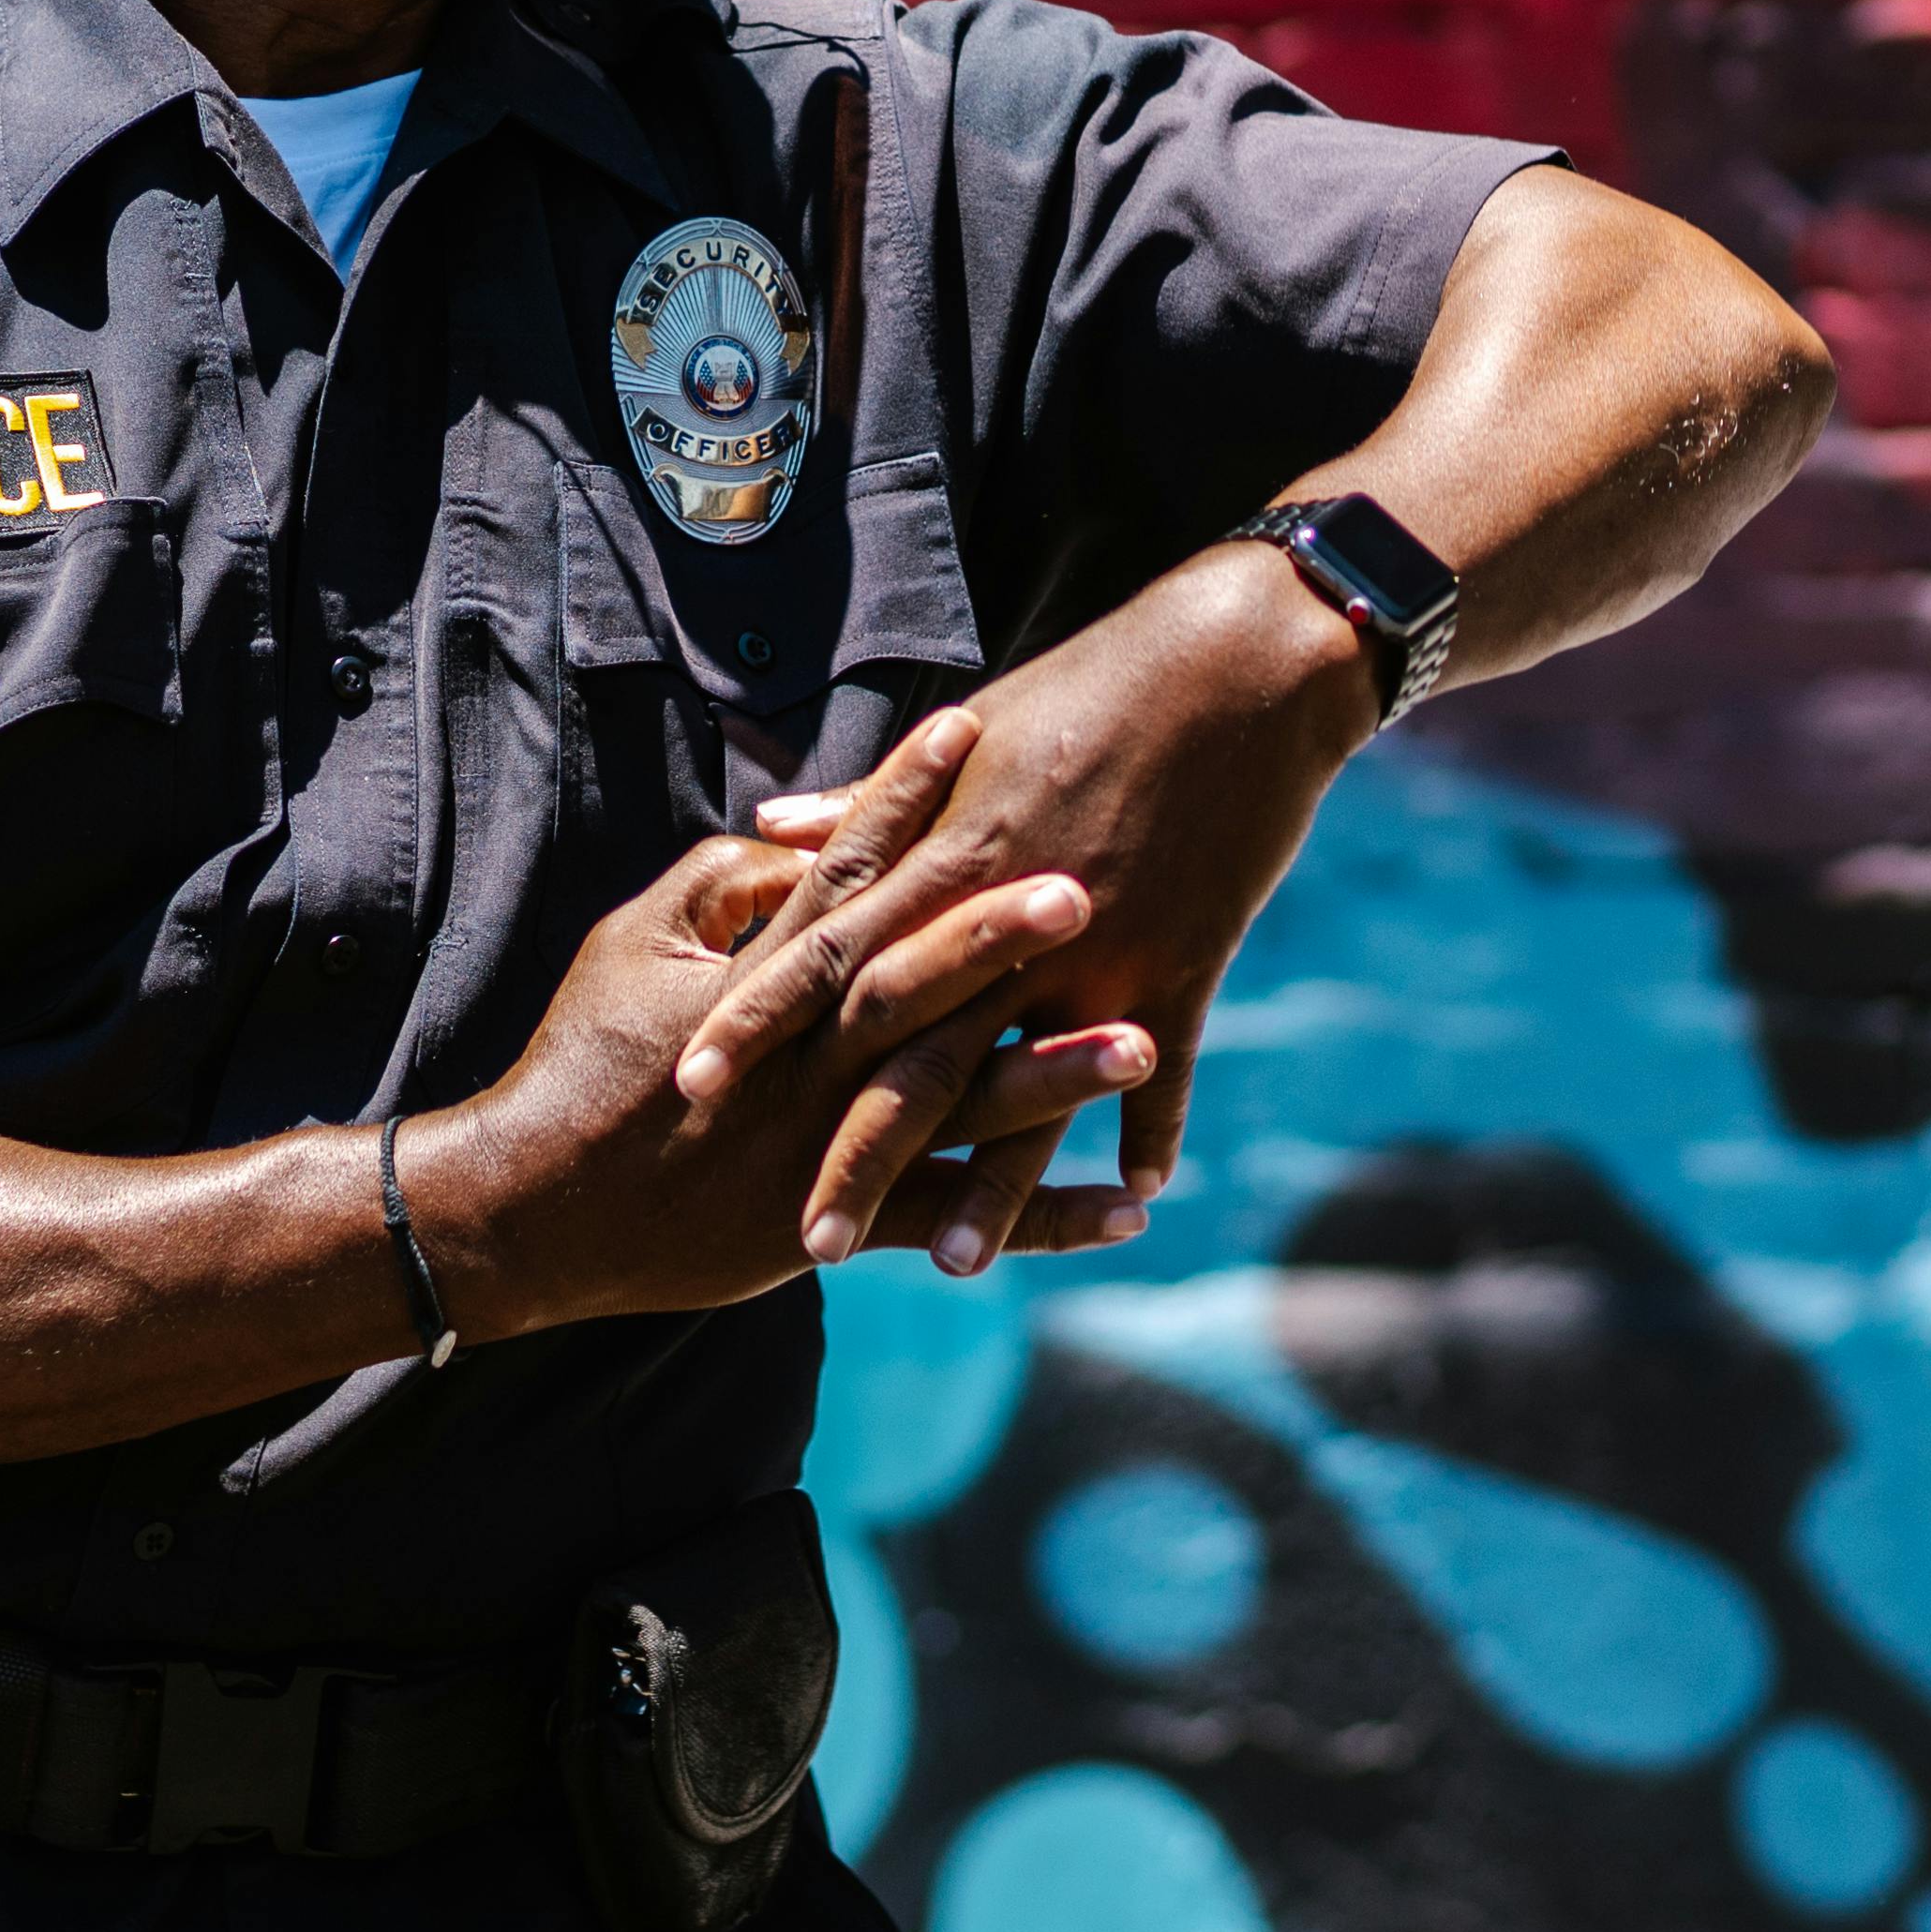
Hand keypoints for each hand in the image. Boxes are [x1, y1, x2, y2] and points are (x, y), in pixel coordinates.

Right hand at [400, 705, 1159, 1336]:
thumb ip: (718, 887)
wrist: (532, 1208)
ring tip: (1144, 1040)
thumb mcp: (632, 945)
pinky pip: (956, 1219)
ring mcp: (826, 1144)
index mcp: (761, 980)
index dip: (903, 795)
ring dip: (1052, 1074)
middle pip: (914, 980)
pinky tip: (1128, 1204)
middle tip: (1087, 879)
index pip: (845, 871)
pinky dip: (1039, 1216)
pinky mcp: (841, 1223)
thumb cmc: (581, 1061)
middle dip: (1000, 932)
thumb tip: (797, 843)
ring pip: (954, 1103)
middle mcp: (806, 1058)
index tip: (968, 724)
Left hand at [676, 546, 1374, 1275]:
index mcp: (944, 855)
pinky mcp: (1183, 962)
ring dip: (993, 1186)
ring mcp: (1099, 950)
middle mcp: (1008, 918)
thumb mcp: (969, 743)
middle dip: (854, 1150)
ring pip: (1030, 1092)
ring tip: (951, 1264)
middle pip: (914, 1053)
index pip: (825, 954)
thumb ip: (867, 808)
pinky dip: (1145, 1132)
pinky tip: (1129, 1199)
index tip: (692, 1084)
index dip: (756, 1020)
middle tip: (801, 1238)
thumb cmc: (1092, 688)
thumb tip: (771, 833)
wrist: (1237, 667)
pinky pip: (1164, 1070)